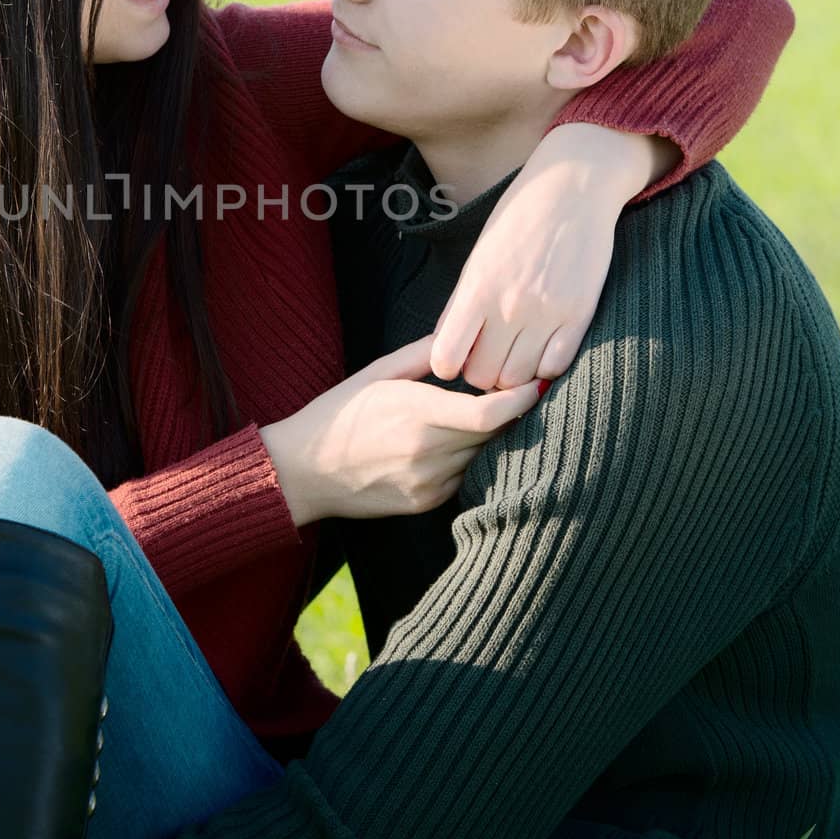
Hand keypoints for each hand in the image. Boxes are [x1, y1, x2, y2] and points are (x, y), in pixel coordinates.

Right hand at [261, 335, 541, 523]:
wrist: (303, 472)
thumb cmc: (337, 415)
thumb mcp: (375, 373)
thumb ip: (422, 355)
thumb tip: (461, 336)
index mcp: (416, 412)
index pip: (489, 413)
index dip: (521, 400)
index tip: (536, 384)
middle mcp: (428, 451)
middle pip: (493, 433)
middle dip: (508, 413)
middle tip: (514, 391)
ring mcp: (429, 481)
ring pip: (482, 456)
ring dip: (488, 437)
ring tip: (479, 416)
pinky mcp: (426, 502)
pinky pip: (463, 476)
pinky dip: (465, 458)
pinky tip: (447, 445)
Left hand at [430, 124, 675, 388]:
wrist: (573, 187)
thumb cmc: (519, 218)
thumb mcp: (479, 255)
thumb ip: (461, 302)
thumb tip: (444, 345)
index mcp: (477, 287)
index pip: (446, 358)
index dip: (448, 365)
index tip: (457, 356)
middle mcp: (509, 304)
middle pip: (483, 376)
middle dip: (481, 372)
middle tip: (489, 355)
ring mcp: (547, 311)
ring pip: (518, 378)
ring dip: (514, 373)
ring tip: (516, 351)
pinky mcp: (580, 313)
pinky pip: (556, 366)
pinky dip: (546, 366)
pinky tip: (543, 347)